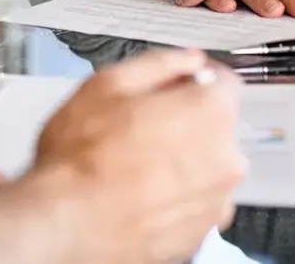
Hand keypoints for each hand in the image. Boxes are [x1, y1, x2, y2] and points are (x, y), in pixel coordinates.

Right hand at [23, 50, 245, 262]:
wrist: (68, 224)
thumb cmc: (81, 158)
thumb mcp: (108, 84)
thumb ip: (159, 64)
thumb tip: (186, 60)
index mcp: (209, 113)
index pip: (225, 82)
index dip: (195, 80)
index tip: (175, 86)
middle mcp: (225, 158)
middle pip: (215, 127)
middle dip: (185, 122)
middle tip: (140, 128)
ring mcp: (216, 202)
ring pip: (205, 167)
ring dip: (181, 162)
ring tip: (134, 166)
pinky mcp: (200, 234)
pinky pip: (194, 203)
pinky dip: (175, 197)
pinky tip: (139, 194)